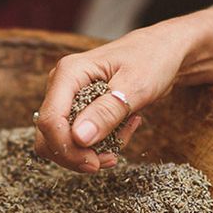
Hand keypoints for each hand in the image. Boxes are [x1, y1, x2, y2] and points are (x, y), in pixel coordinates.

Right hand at [34, 21, 196, 172]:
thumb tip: (79, 138)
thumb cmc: (152, 59)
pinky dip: (99, 144)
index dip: (67, 148)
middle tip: (109, 160)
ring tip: (121, 141)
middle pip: (48, 135)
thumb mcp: (136, 86)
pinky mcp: (79, 108)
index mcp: (69, 73)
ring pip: (62, 140)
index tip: (94, 162)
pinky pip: (79, 137)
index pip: (50, 120)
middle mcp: (62, 85)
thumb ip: (107, 112)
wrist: (164, 49)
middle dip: (76, 155)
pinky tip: (123, 131)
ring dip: (89, 152)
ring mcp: (69, 98)